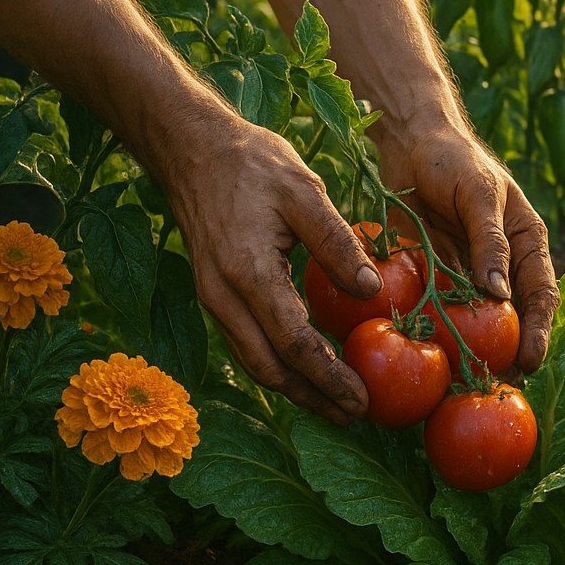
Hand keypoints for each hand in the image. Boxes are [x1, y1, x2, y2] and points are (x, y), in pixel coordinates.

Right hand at [160, 114, 383, 422]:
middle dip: (312, 396)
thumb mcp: (304, 191)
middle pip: (269, 367)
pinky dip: (277, 365)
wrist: (192, 149)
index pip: (293, 343)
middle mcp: (223, 296)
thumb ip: (336, 242)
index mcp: (248, 273)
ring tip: (335, 406)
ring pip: (253, 362)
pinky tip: (304, 371)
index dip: (328, 377)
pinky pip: (246, 343)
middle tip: (355, 415)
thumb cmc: (253, 164)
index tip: (361, 399)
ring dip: (294, 388)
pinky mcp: (214, 294)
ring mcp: (213, 298)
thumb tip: (371, 289)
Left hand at [373, 120, 558, 373]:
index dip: (539, 330)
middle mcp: (499, 266)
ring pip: (471, 321)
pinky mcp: (430, 277)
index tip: (530, 361)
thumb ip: (489, 239)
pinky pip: (433, 309)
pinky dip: (430, 331)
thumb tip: (499, 294)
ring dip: (467, 350)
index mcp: (525, 245)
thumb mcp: (478, 193)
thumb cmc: (455, 159)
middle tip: (495, 385)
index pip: (540, 294)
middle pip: (509, 318)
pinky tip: (423, 354)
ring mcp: (464, 275)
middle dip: (505, 354)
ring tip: (460, 383)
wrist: (409, 142)